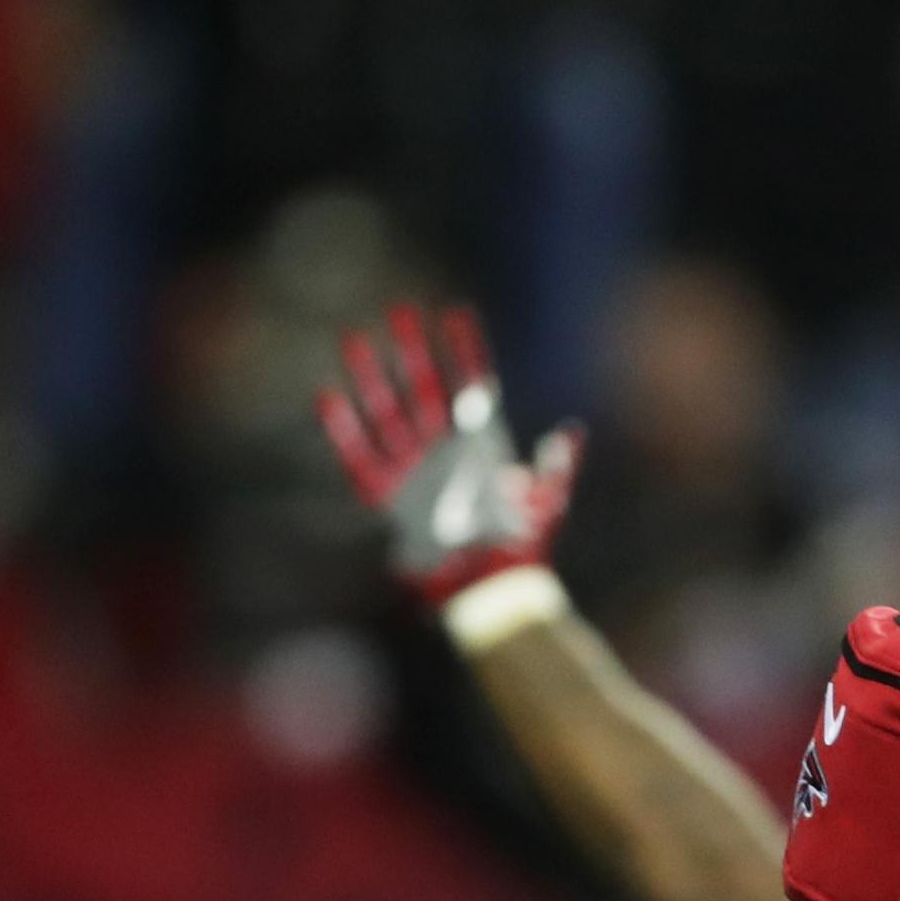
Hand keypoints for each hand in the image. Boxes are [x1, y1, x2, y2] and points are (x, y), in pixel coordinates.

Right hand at [320, 302, 582, 610]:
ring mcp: (415, 471)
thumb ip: (556, 468)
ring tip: (357, 339)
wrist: (492, 590)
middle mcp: (444, 451)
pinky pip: (361, 458)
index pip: (470, 387)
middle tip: (400, 310)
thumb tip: (571, 433)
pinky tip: (329, 396)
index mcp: (481, 446)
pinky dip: (344, 429)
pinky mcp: (390, 498)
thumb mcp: (547, 504)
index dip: (463, 352)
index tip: (455, 316)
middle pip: (424, 389)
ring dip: (373, 378)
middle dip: (412, 349)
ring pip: (389, 413)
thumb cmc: (522, 549)